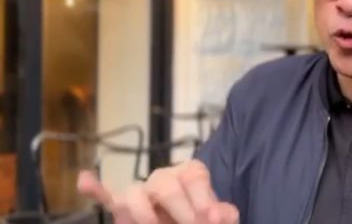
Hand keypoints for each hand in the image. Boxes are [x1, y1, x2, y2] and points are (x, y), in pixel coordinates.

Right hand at [77, 160, 238, 223]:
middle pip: (165, 184)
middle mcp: (164, 178)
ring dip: (143, 214)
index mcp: (190, 174)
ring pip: (132, 193)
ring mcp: (141, 192)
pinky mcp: (123, 209)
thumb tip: (217, 215)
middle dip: (180, 210)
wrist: (193, 223)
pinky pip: (106, 197)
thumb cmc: (205, 220)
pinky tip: (85, 181)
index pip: (194, 175)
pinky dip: (95, 189)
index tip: (210, 220)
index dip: (203, 198)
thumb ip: (223, 215)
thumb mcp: (221, 219)